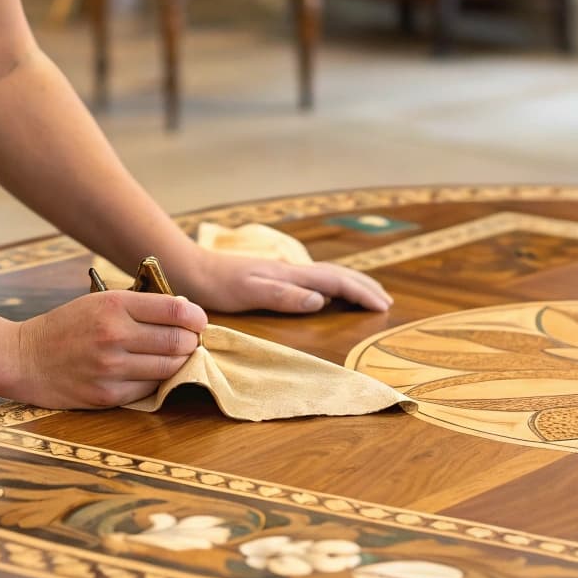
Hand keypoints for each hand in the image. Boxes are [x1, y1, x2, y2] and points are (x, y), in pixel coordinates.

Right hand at [10, 291, 206, 408]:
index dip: (196, 316)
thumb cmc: (65, 326)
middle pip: (178, 341)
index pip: (174, 309)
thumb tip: (184, 313)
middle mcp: (114, 335)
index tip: (199, 321)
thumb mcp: (98, 301)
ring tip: (175, 357)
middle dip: (191, 342)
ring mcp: (111, 368)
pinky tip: (151, 374)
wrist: (24, 359)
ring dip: (179, 363)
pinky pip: (150, 390)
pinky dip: (157, 382)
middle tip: (190, 342)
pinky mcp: (107, 395)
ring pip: (169, 368)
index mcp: (113, 305)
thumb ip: (138, 306)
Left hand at [176, 251, 392, 313]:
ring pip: (327, 275)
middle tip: (387, 301)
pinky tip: (327, 295)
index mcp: (290, 274)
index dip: (361, 293)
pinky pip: (313, 281)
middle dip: (364, 286)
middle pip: (338, 274)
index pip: (336, 281)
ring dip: (351, 284)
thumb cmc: (217, 286)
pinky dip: (332, 287)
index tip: (384, 307)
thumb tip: (321, 300)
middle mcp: (290, 271)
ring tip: (367, 295)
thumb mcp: (249, 293)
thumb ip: (284, 296)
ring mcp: (282, 273)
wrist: (191, 269)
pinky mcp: (273, 278)